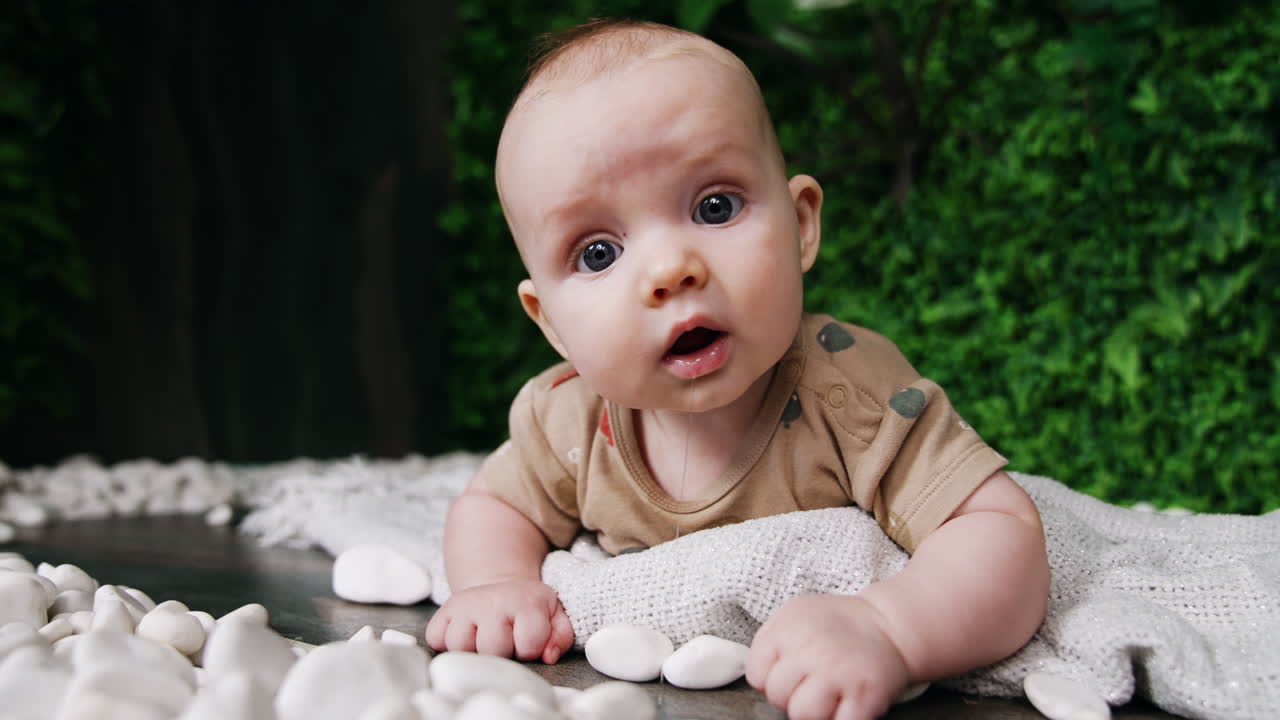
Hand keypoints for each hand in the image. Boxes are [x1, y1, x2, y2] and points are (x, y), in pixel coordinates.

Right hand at [425, 578, 574, 663]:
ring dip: (472, 650)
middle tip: (505, 639)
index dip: (530, 649)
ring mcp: (465, 605)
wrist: (500, 587)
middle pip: (492, 650)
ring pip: (460, 647)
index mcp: (526, 601)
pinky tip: (466, 634)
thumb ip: (560, 637)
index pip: (529, 645)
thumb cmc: (529, 609)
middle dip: (501, 652)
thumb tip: (547, 657)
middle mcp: (493, 600)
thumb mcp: (555, 616)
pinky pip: (436, 640)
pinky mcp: (443, 611)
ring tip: (484, 638)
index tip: (528, 640)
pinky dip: (447, 643)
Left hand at [745, 594, 909, 719]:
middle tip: (811, 683)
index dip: (771, 679)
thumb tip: (759, 678)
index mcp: (788, 630)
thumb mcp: (794, 616)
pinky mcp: (865, 695)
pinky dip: (841, 719)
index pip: (757, 675)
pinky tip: (846, 702)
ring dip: (814, 711)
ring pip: (803, 715)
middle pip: (778, 697)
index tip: (789, 673)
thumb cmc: (835, 624)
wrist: (886, 624)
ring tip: (828, 694)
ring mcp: (839, 674)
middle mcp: (811, 650)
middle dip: (791, 695)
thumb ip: (768, 642)